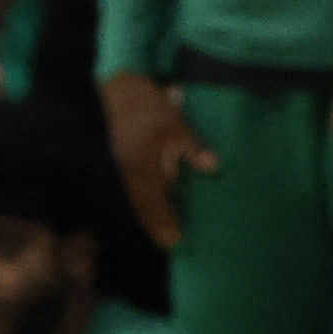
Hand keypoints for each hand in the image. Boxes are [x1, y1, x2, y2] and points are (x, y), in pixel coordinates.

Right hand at [100, 74, 214, 251]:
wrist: (119, 89)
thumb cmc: (148, 107)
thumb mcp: (174, 124)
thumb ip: (191, 148)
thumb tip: (213, 167)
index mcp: (139, 166)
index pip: (151, 202)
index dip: (162, 223)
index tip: (174, 242)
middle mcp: (128, 171)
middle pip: (143, 204)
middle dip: (156, 224)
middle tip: (169, 244)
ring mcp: (124, 166)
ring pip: (138, 196)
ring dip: (152, 214)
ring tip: (165, 234)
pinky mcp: (126, 160)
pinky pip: (137, 185)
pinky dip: (147, 199)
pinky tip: (158, 208)